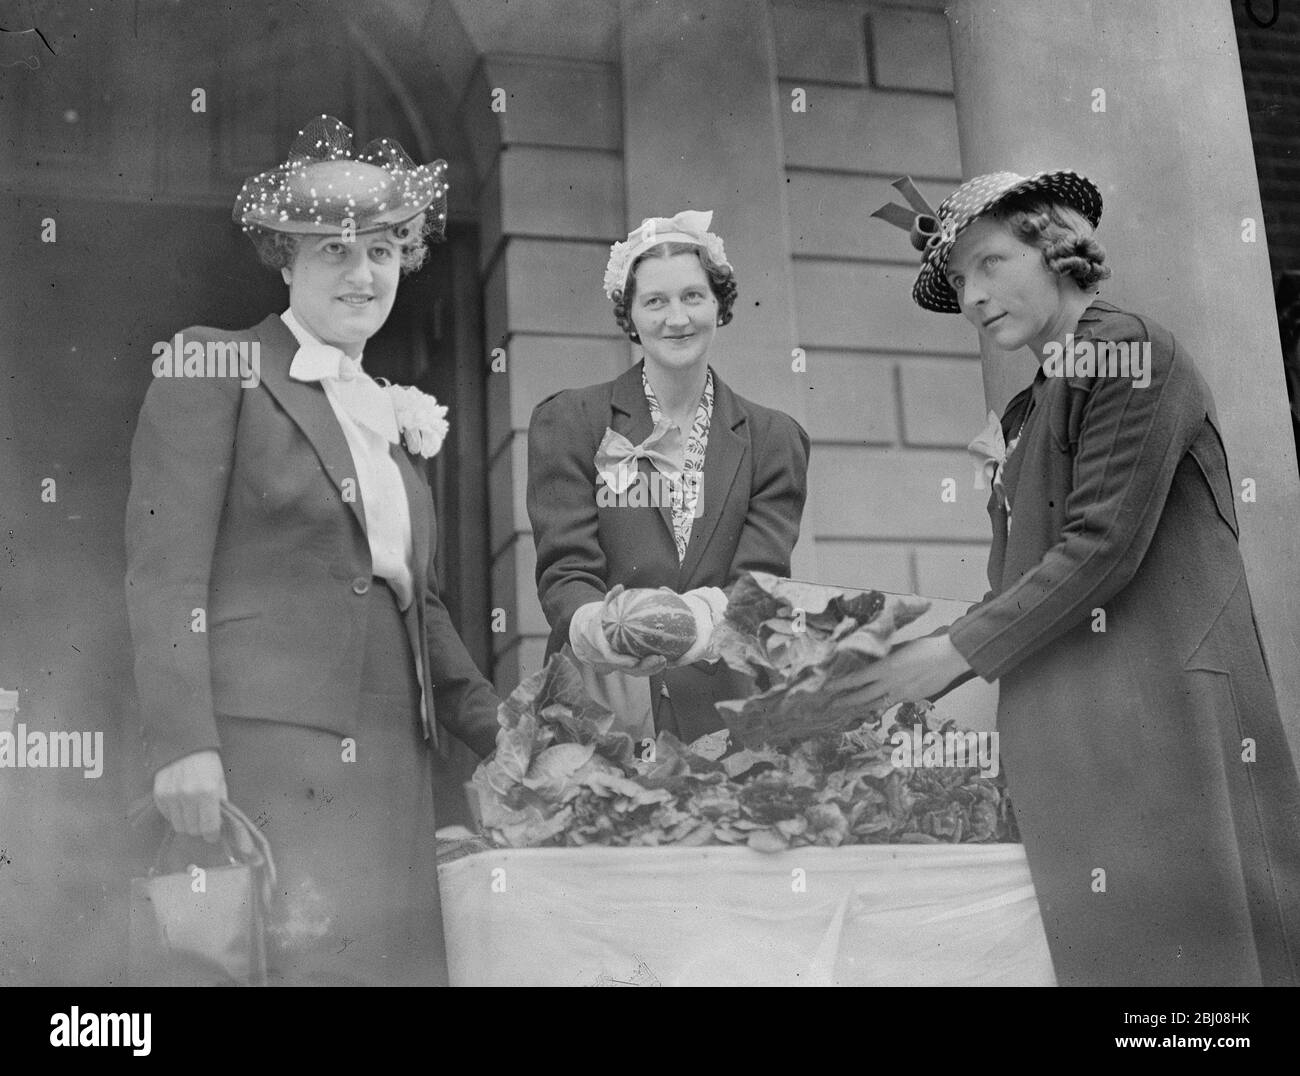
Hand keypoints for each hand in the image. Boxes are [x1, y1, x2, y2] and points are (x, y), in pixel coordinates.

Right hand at [153, 749, 227, 842]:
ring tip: (192, 811)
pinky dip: (174, 814)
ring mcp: (172, 796)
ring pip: (179, 826)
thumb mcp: (220, 781)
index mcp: (208, 792)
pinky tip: (180, 804)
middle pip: (192, 829)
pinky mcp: (159, 795)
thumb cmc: (208, 764)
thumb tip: (219, 825)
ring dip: (187, 823)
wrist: (185, 745)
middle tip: (203, 821)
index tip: (213, 835)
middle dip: (200, 828)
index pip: (209, 826)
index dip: (212, 834)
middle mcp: (188, 796)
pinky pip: (167, 816)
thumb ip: (220, 804)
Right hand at [569, 601, 668, 676]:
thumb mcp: (602, 611)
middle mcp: (613, 660)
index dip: (623, 661)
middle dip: (645, 667)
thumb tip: (619, 587)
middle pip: (629, 669)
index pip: (613, 658)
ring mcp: (623, 665)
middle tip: (659, 658)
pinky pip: (643, 667)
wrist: (593, 637)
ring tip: (666, 660)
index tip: (634, 660)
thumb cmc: (601, 622)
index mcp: (604, 648)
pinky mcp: (631, 666)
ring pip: (638, 671)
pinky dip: (654, 665)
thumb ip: (610, 600)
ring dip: (652, 668)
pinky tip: (668, 657)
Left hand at [832, 634, 971, 712]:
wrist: (950, 658)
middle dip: (846, 702)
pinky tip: (877, 704)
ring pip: (877, 704)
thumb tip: (870, 659)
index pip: (857, 679)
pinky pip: (894, 702)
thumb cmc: (926, 647)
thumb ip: (885, 656)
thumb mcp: (900, 647)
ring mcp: (902, 694)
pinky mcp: (912, 699)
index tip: (828, 688)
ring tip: (849, 710)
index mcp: (886, 668)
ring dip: (861, 708)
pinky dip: (884, 703)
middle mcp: (891, 684)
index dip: (841, 685)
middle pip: (863, 697)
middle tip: (832, 705)